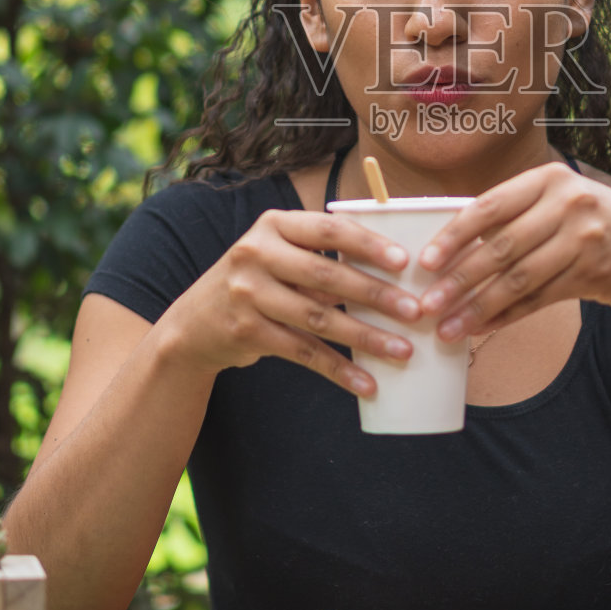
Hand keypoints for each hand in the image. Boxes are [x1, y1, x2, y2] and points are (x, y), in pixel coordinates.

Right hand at [156, 208, 419, 396]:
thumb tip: (395, 266)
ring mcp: (248, 294)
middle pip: (327, 276)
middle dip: (377, 295)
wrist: (193, 324)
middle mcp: (256, 254)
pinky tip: (367, 384)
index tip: (405, 261)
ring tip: (404, 351)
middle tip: (417, 311)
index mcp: (274, 225)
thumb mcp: (277, 253)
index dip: (368, 244)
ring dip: (366, 338)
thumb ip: (320, 254)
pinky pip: (303, 353)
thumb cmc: (257, 281)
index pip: (328, 230)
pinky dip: (338, 370)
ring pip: (319, 319)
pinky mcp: (247, 333)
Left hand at [417, 161, 610, 340]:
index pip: (490, 206)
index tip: (425, 261)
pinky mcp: (593, 272)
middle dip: (458, 280)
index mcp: (549, 178)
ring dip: (477, 307)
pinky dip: (506, 316)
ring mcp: (584, 238)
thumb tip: (450, 244)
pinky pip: (538, 299)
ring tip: (447, 327)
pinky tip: (480, 328)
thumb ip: (514, 215)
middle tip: (426, 304)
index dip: (454, 235)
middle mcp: (569, 203)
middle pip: (500, 247)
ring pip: (517, 279)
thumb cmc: (591, 223)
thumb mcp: (559, 203)